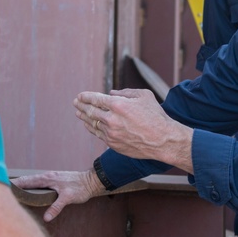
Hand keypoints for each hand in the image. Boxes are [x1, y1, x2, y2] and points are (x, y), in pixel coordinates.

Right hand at [11, 170, 104, 221]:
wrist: (91, 181)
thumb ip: (56, 207)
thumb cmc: (80, 188)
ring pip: (32, 180)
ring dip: (23, 183)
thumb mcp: (68, 198)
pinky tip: (29, 188)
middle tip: (2, 186)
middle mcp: (47, 176)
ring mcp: (50, 177)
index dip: (16, 184)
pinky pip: (39, 181)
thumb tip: (46, 218)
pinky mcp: (54, 180)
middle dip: (15, 183)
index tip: (4, 186)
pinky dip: (31, 184)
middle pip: (27, 179)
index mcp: (47, 178)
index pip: (28, 181)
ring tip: (12, 188)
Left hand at [74, 89, 193, 172]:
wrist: (162, 140)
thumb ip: (126, 92)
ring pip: (92, 124)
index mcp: (118, 105)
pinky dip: (91, 128)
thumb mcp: (144, 96)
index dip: (86, 97)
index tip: (80, 95)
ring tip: (78, 112)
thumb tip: (111, 92)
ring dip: (84, 117)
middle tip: (75, 102)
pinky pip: (98, 134)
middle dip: (81, 106)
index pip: (96, 99)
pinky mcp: (113, 144)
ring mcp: (111, 133)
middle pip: (90, 111)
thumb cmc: (155, 115)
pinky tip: (88, 124)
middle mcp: (111, 119)